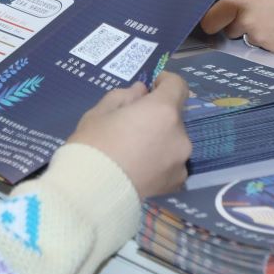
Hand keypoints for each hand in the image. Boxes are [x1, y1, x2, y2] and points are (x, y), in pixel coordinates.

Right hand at [65, 72, 191, 198]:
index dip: (165, 81)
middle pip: (173, 116)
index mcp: (163, 110)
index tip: (152, 86)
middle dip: (157, 115)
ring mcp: (181, 161)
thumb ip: (124, 96)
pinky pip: (172, 163)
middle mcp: (180, 134)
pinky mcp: (176, 182)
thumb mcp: (100, 112)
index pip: (178, 85)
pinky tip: (140, 168)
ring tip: (135, 151)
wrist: (92, 192)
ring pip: (173, 140)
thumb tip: (141, 92)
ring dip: (160, 139)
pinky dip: (160, 161)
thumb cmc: (93, 145)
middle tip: (133, 125)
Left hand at [199, 0, 273, 53]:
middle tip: (256, 8)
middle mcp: (248, 22)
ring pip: (249, 37)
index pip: (210, 19)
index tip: (217, 15)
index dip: (212, 17)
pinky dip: (273, 36)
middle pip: (229, 29)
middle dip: (237, 21)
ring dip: (256, 28)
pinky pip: (267, 45)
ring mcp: (263, 39)